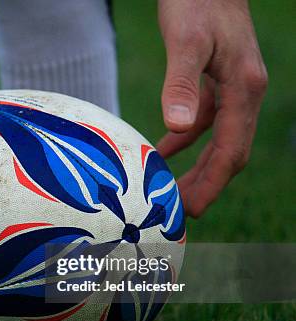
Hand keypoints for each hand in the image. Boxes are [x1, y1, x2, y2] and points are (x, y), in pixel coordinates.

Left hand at [155, 0, 266, 216]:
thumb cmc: (197, 2)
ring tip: (173, 191)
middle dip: (206, 183)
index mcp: (244, 88)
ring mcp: (233, 86)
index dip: (213, 183)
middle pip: (229, 151)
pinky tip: (164, 150)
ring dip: (197, 166)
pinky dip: (186, 140)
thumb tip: (177, 127)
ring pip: (218, 139)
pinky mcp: (217, 80)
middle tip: (178, 211)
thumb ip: (182, 84)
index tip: (193, 210)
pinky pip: (206, 121)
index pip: (231, 149)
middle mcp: (245, 91)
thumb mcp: (187, 42)